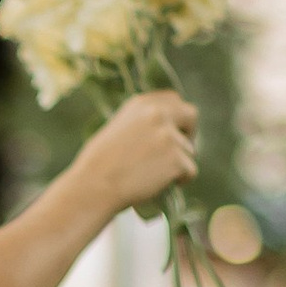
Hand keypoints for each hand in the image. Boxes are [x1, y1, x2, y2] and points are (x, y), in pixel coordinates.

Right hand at [79, 89, 197, 220]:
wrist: (94, 186)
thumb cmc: (99, 165)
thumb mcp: (118, 131)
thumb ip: (143, 125)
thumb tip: (166, 131)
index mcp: (141, 105)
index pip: (173, 100)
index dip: (178, 116)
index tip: (176, 130)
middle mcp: (158, 114)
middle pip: (191, 115)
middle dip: (190, 132)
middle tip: (183, 151)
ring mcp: (169, 135)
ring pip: (188, 151)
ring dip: (177, 164)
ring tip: (150, 176)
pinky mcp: (177, 158)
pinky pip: (190, 171)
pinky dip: (180, 181)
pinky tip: (158, 185)